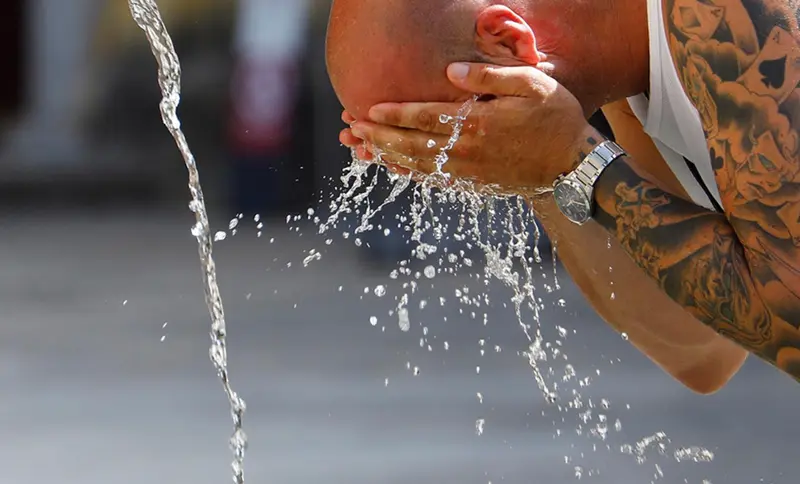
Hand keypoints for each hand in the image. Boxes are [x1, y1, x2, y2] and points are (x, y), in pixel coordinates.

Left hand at [343, 63, 604, 194]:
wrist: (574, 166)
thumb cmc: (557, 118)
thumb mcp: (532, 85)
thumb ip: (490, 77)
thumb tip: (450, 71)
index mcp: (479, 124)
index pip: (426, 118)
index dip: (394, 115)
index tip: (368, 110)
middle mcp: (468, 152)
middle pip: (413, 144)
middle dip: (379, 136)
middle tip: (351, 130)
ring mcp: (469, 172)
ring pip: (418, 165)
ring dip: (386, 155)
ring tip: (361, 147)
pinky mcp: (474, 185)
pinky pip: (433, 181)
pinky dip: (409, 173)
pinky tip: (393, 166)